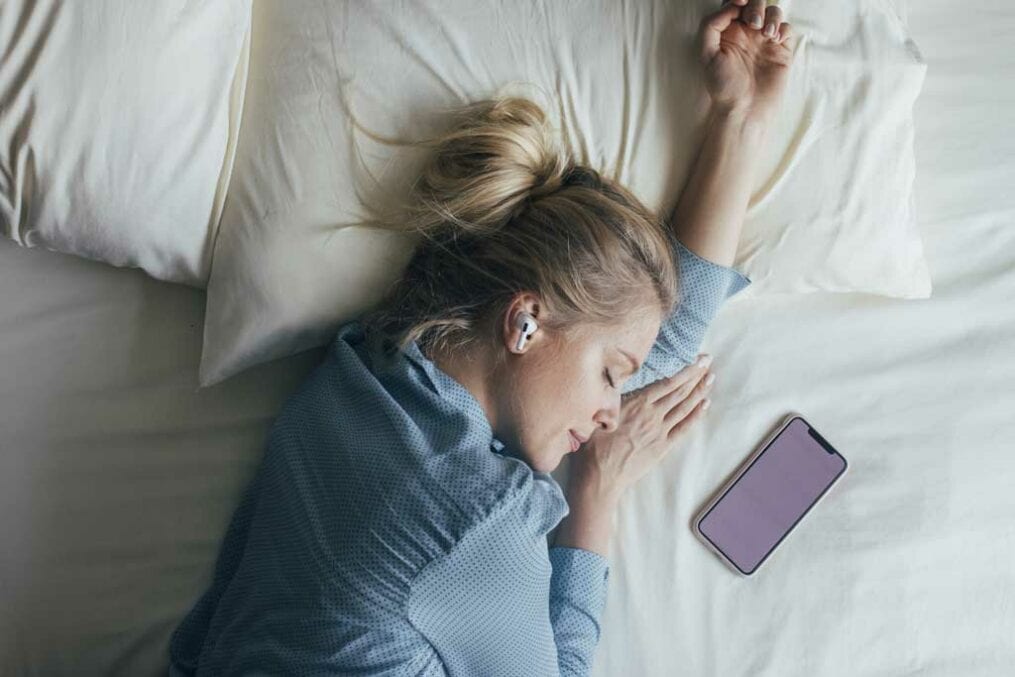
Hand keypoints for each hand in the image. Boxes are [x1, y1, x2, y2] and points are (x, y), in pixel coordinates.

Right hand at [567, 355, 714, 501]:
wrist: (601, 475)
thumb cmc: (594, 444)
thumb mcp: (599, 411)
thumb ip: (614, 394)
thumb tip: (616, 376)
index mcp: (636, 403)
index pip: (668, 383)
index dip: (686, 371)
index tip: (698, 360)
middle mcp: (652, 415)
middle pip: (680, 392)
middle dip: (697, 375)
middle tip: (709, 361)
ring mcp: (660, 431)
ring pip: (685, 407)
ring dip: (700, 392)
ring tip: (711, 378)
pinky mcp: (663, 447)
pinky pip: (684, 428)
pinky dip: (696, 416)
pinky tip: (704, 405)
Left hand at [698, 0, 797, 121]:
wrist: (745, 109)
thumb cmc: (723, 86)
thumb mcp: (707, 55)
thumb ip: (711, 26)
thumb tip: (731, 7)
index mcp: (727, 33)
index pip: (733, 4)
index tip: (740, 3)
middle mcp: (746, 34)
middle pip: (754, 3)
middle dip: (756, 6)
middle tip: (753, 24)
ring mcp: (764, 41)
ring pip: (773, 12)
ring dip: (771, 15)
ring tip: (766, 34)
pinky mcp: (781, 50)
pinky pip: (786, 28)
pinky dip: (782, 28)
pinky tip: (774, 40)